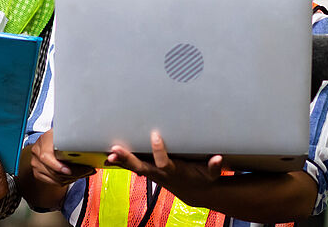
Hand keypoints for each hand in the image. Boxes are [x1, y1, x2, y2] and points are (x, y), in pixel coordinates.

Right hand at [30, 129, 94, 185]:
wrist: (50, 139)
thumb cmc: (61, 135)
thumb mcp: (67, 131)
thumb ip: (75, 136)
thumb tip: (91, 143)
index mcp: (44, 140)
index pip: (46, 156)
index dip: (58, 166)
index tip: (69, 170)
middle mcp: (37, 151)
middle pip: (52, 170)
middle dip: (72, 173)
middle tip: (86, 171)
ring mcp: (36, 163)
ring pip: (54, 177)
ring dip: (71, 178)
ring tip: (83, 173)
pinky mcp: (38, 172)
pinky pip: (52, 181)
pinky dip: (64, 181)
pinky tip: (73, 176)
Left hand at [106, 131, 222, 204]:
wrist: (193, 193)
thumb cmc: (201, 179)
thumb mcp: (211, 175)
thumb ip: (215, 167)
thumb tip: (219, 159)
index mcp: (174, 171)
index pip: (163, 162)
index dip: (159, 150)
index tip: (156, 134)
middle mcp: (160, 174)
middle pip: (141, 167)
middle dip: (128, 158)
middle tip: (116, 149)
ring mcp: (152, 174)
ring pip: (133, 167)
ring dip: (120, 161)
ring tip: (108, 153)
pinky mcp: (148, 172)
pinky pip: (132, 167)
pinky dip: (120, 163)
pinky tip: (109, 156)